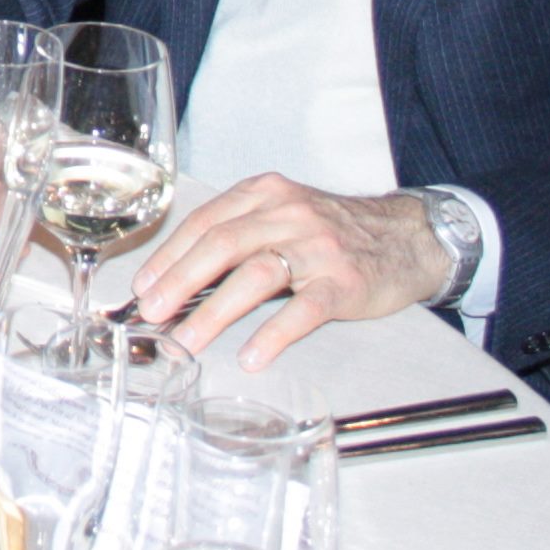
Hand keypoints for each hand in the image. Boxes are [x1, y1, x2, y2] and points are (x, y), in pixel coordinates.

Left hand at [130, 174, 451, 368]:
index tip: (142, 287)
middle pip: (222, 245)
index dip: (169, 256)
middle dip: (180, 282)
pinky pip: (303, 309)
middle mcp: (288, 214)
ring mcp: (318, 247)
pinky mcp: (345, 282)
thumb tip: (177, 276)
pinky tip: (252, 355)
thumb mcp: (282, 213)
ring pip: (256, 275)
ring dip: (215, 311)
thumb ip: (237, 232)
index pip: (204, 222)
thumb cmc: (332, 230)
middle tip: (152, 313)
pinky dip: (274, 334)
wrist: (407, 236)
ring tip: (187, 340)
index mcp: (264, 194)